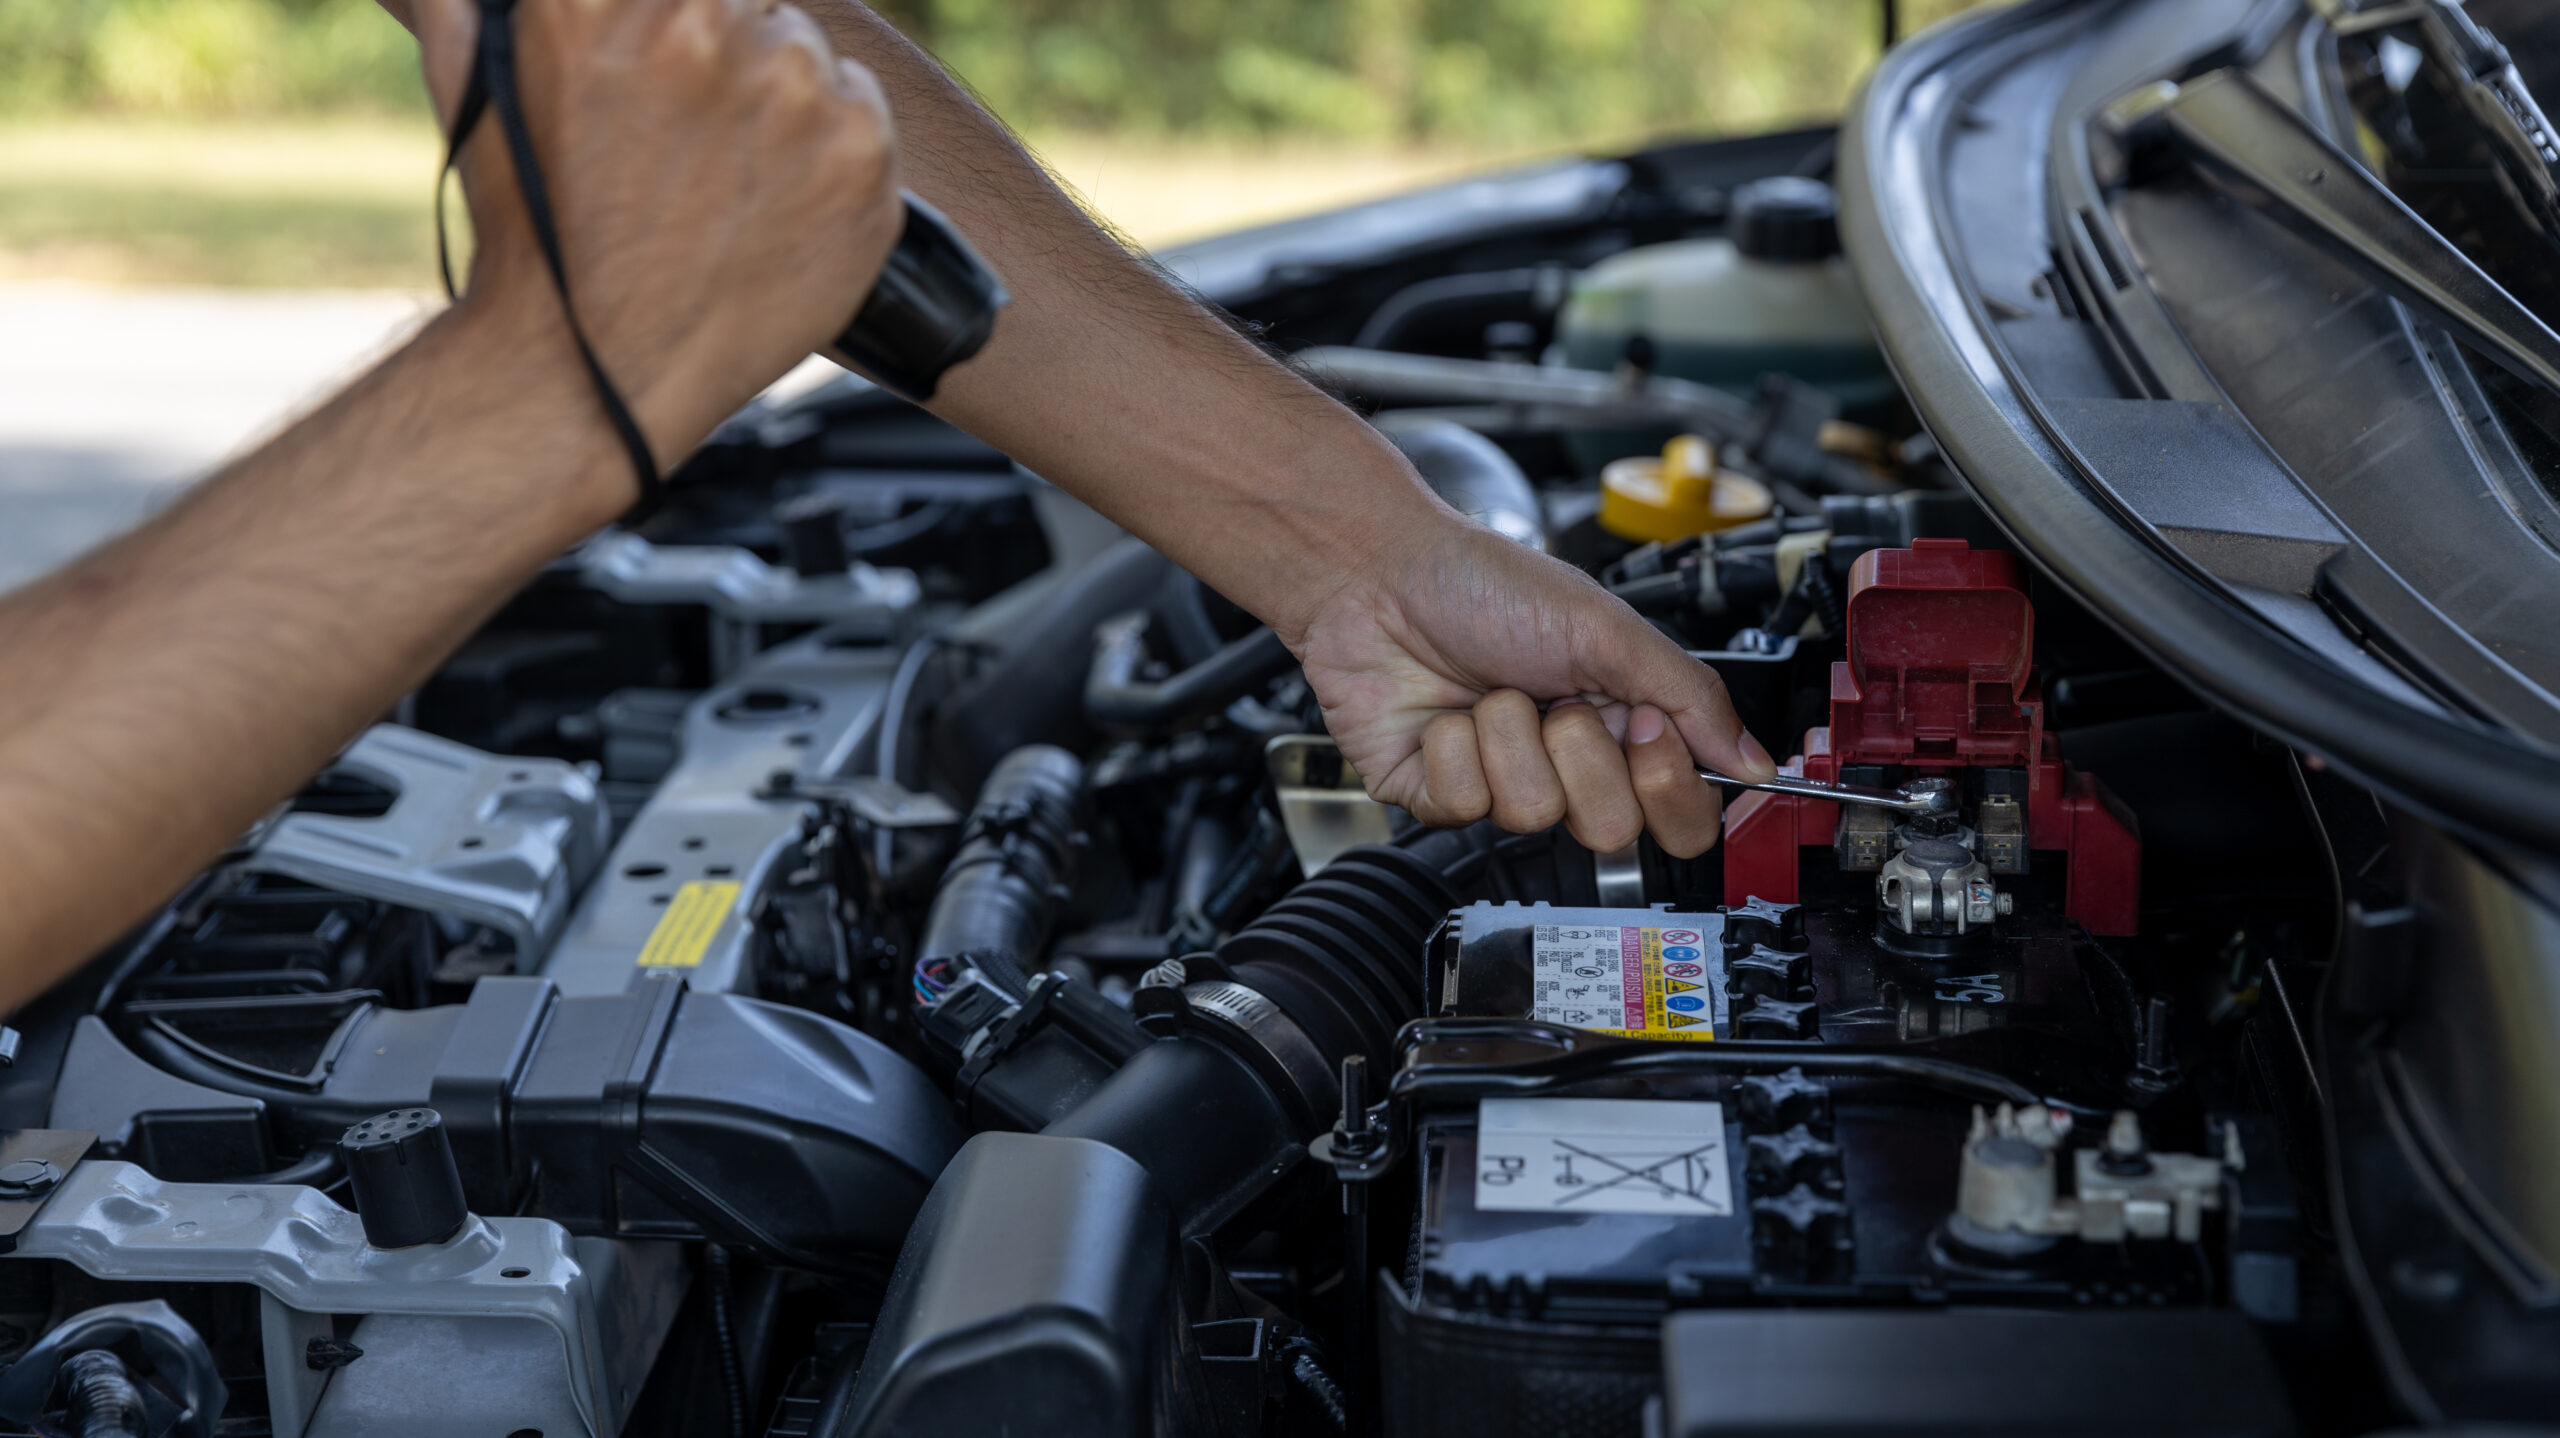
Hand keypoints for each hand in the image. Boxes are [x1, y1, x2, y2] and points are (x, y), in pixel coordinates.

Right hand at [410, 0, 904, 489]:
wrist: (596, 370)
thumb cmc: (534, 239)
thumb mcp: (478, 92)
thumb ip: (467, 9)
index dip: (687, 21)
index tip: (682, 65)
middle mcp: (704, 22)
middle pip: (752, 4)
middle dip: (732, 53)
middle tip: (701, 138)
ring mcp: (792, 88)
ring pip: (808, 51)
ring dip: (783, 102)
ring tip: (732, 183)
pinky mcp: (859, 153)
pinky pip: (864, 111)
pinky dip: (835, 153)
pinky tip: (781, 206)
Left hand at [1294, 516, 1778, 858]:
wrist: (1378, 573)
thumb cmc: (1484, 583)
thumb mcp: (1606, 627)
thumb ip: (1690, 697)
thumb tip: (1756, 763)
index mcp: (1619, 726)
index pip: (1680, 813)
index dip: (1667, 782)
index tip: (1640, 723)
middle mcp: (1564, 765)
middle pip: (1612, 829)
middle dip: (1581, 755)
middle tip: (1557, 703)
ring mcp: (1500, 785)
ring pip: (1533, 815)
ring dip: (1509, 736)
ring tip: (1489, 692)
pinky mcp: (1436, 798)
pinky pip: (1464, 808)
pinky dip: (1451, 749)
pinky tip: (1441, 714)